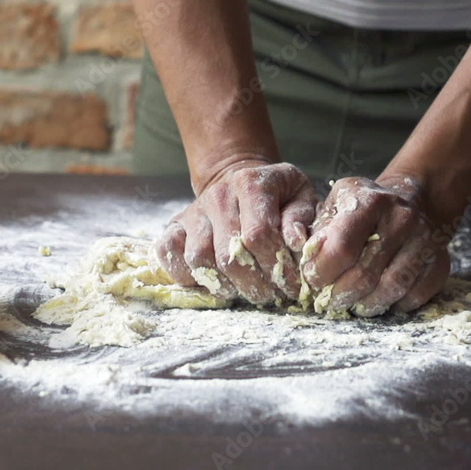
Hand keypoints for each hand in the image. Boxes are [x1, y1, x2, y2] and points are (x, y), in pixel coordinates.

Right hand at [156, 161, 319, 304]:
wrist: (237, 175)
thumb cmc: (276, 193)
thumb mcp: (300, 194)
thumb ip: (302, 218)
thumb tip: (295, 242)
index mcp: (250, 184)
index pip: (258, 235)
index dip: (277, 267)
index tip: (291, 283)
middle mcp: (218, 197)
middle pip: (228, 255)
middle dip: (254, 284)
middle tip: (270, 294)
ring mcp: (193, 212)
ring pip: (199, 260)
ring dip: (224, 284)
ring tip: (244, 289)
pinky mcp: (175, 225)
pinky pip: (168, 254)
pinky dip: (186, 275)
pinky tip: (213, 280)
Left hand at [299, 176, 449, 316]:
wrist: (413, 200)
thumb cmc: (361, 209)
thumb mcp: (333, 205)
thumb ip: (314, 229)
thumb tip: (299, 257)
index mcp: (369, 200)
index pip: (341, 248)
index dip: (320, 272)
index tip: (311, 280)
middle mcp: (401, 217)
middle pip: (364, 275)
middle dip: (338, 295)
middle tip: (327, 301)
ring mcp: (424, 240)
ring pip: (390, 289)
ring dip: (365, 305)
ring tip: (352, 303)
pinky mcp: (439, 262)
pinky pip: (415, 296)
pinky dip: (394, 305)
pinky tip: (379, 298)